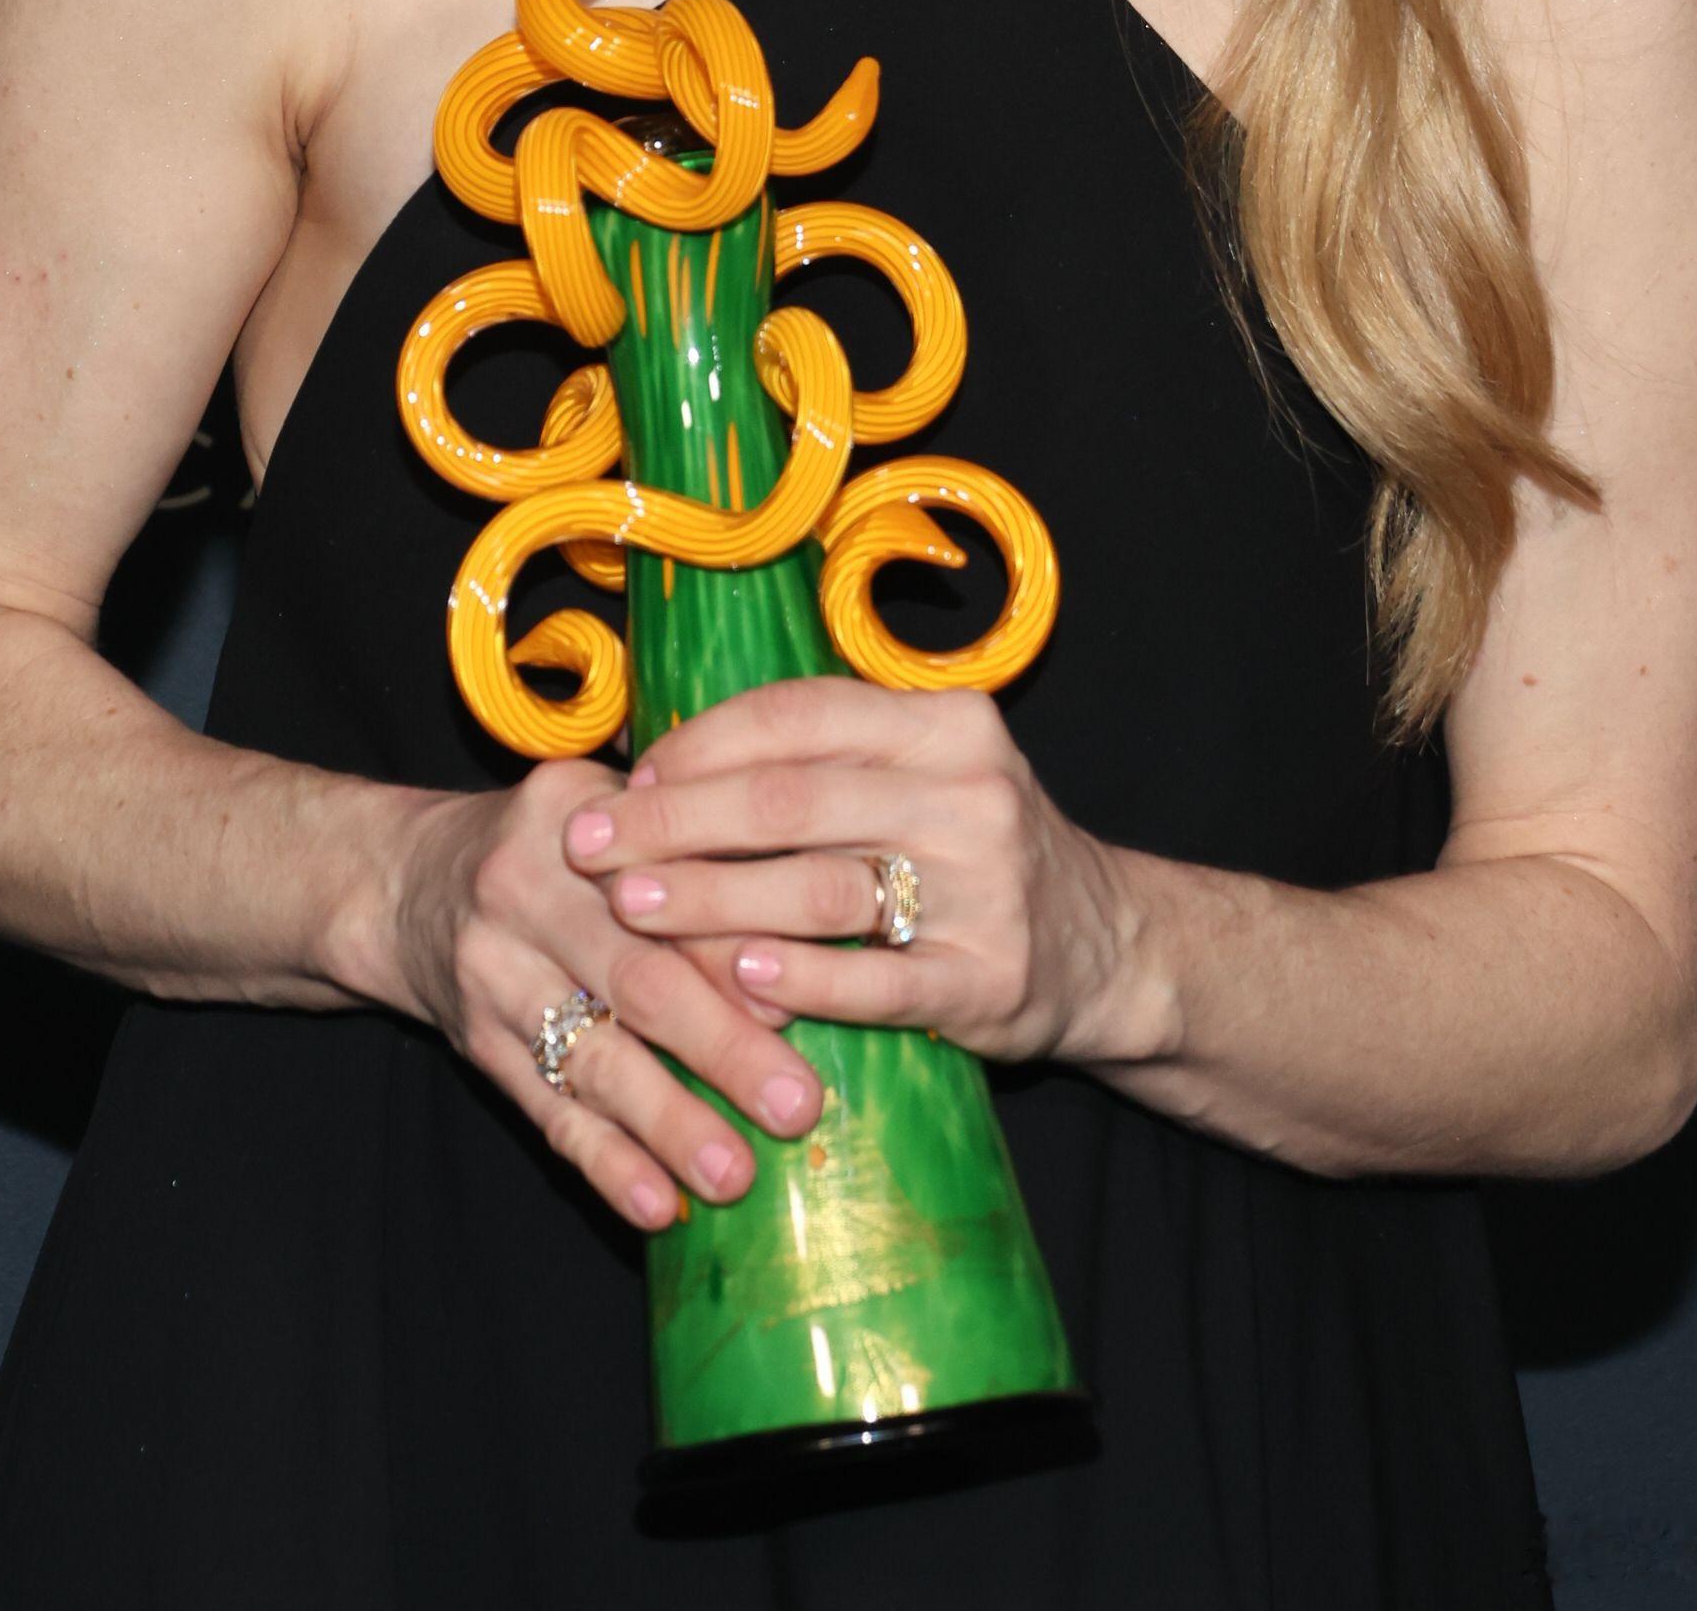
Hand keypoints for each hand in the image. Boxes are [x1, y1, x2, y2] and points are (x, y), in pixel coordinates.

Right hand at [388, 761, 825, 1233]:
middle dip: (723, 1047)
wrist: (408, 881)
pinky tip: (653, 1204)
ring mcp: (494, 974)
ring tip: (734, 1176)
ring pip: (592, 1059)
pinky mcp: (479, 1045)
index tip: (805, 996)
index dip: (735, 942)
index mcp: (577, 813)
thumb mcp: (611, 807)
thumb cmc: (557, 845)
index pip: (667, 879)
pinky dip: (605, 1162)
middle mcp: (525, 888)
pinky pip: (547, 1111)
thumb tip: (810, 926)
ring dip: (668, 1124)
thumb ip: (696, 843)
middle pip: (636, 975)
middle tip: (797, 1104)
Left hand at [559, 679, 1133, 1066]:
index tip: (623, 779)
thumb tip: (661, 758)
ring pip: (820, 888)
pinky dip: (802, 978)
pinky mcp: (989, 979)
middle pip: (791, 800)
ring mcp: (984, 888)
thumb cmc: (972, 848)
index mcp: (943, 722)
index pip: (795, 716)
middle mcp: (969, 792)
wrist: (1105, 945)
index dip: (697, 746)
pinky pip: (878, 981)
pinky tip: (737, 976)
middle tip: (590, 849)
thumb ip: (821, 759)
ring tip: (631, 910)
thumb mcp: (922, 772)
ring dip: (711, 900)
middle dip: (674, 823)